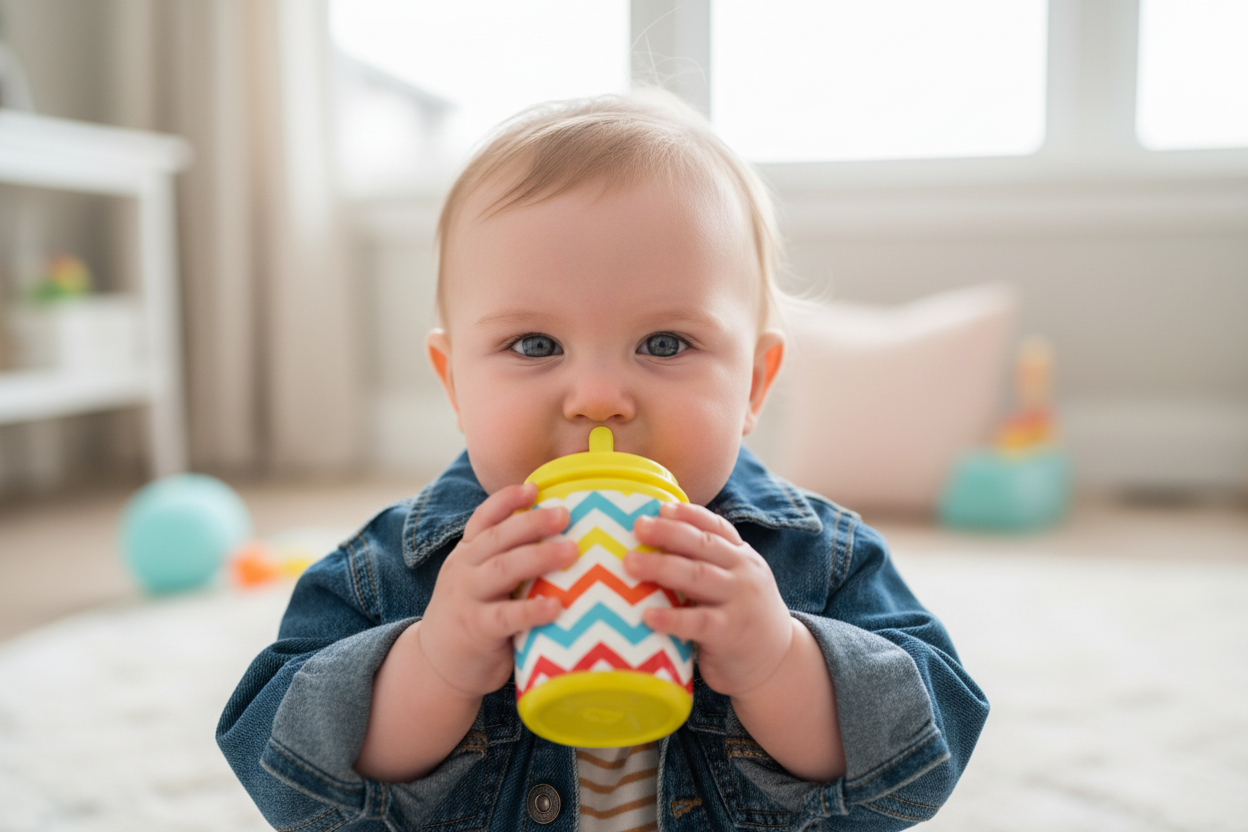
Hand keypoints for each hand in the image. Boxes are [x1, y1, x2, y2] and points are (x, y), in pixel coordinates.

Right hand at [417, 482, 578, 697]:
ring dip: (539, 557)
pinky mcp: (477, 629)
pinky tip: (557, 606)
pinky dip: (532, 610)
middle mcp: (464, 569)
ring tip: (571, 550)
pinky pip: (506, 616)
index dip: (507, 500)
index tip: (534, 487)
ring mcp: (467, 598)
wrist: (436, 665)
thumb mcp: (479, 581)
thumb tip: (559, 536)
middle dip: (532, 523)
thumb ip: (505, 560)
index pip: (484, 519)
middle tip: (565, 514)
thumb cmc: (473, 616)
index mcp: (467, 554)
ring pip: (503, 569)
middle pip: (498, 538)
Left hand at [624, 502, 793, 696]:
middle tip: (638, 526)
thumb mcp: (734, 583)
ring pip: (698, 577)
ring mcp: (739, 602)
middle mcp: (743, 573)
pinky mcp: (730, 633)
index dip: (689, 515)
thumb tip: (652, 544)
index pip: (716, 527)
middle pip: (703, 545)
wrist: (778, 662)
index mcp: (742, 557)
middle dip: (668, 532)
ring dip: (661, 567)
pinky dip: (672, 618)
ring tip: (630, 563)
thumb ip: (706, 565)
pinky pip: (698, 622)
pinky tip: (647, 616)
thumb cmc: (740, 618)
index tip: (661, 507)